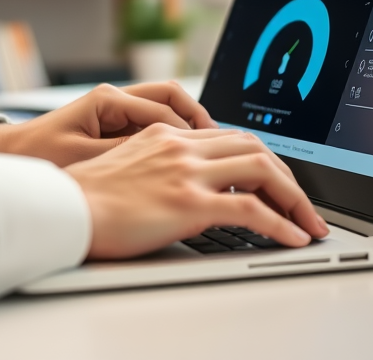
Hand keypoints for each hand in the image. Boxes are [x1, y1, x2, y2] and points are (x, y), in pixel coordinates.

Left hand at [0, 82, 216, 166]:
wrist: (9, 157)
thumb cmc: (39, 159)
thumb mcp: (83, 160)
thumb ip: (125, 155)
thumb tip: (166, 156)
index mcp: (107, 100)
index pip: (163, 110)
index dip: (189, 133)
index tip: (210, 154)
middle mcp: (115, 98)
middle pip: (171, 97)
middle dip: (197, 117)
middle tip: (219, 144)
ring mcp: (115, 109)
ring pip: (165, 108)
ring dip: (187, 127)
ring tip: (208, 153)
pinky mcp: (114, 123)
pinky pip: (153, 123)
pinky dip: (171, 137)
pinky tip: (183, 160)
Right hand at [65, 124, 330, 259]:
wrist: (63, 208)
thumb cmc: (84, 197)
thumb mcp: (124, 166)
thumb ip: (156, 166)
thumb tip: (175, 186)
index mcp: (167, 135)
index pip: (230, 137)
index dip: (261, 158)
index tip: (276, 180)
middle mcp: (182, 146)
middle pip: (255, 148)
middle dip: (288, 176)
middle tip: (303, 203)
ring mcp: (188, 172)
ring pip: (263, 170)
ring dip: (295, 198)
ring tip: (309, 223)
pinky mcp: (190, 202)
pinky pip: (252, 209)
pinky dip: (282, 223)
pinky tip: (293, 238)